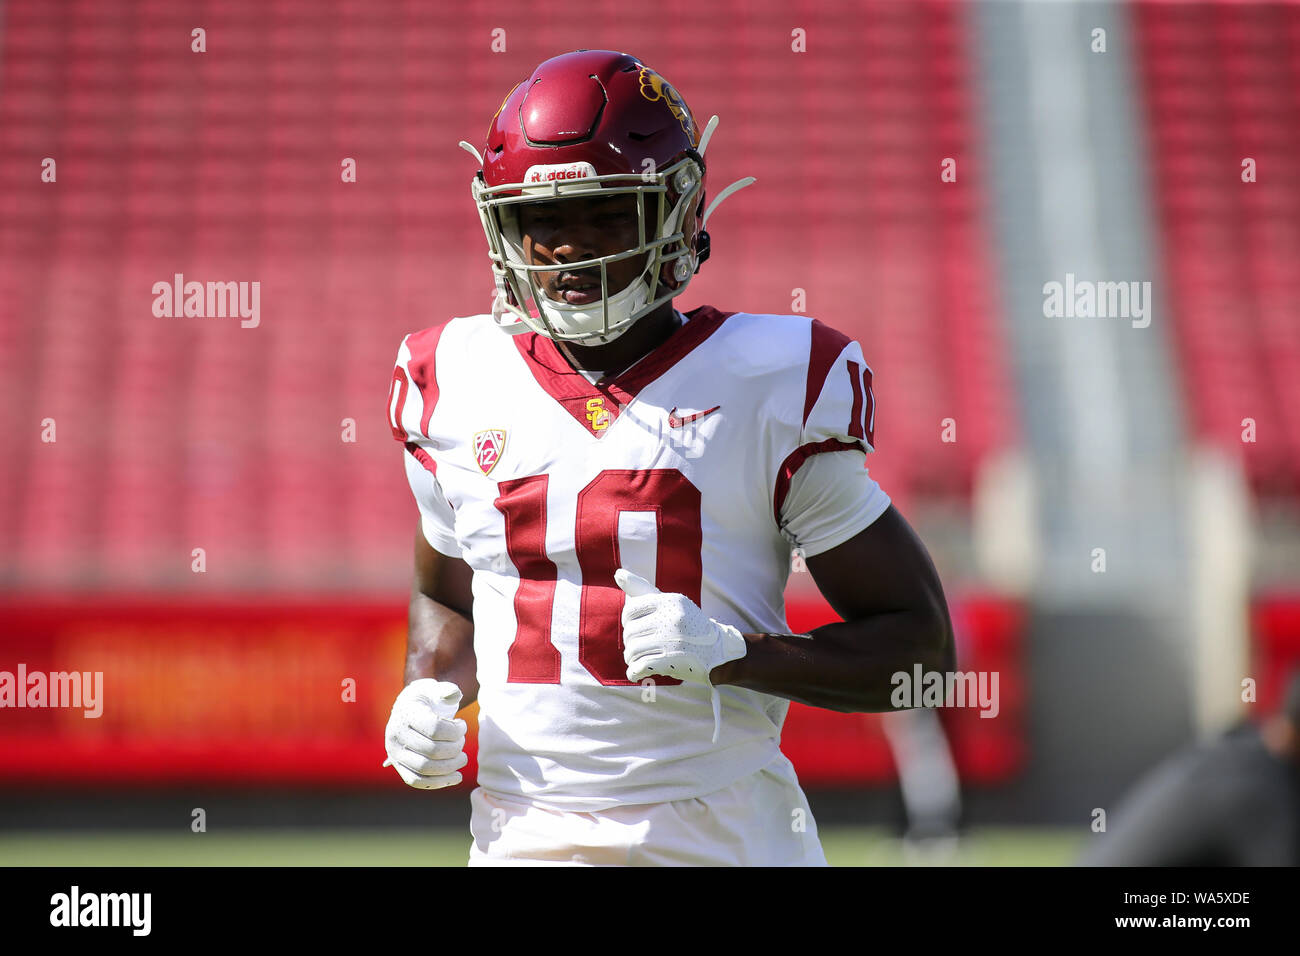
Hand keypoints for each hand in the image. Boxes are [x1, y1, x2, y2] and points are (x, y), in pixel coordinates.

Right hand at [383, 679, 468, 789]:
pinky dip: (438, 783)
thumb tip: (454, 694)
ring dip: (450, 767)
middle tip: (462, 742)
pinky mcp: (398, 765)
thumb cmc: (427, 699)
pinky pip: (416, 781)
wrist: (409, 708)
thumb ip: (446, 690)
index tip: (462, 725)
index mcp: (406, 714)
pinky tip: (456, 777)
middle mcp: (395, 734)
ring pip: (425, 768)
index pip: (435, 728)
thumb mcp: (435, 689)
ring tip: (462, 759)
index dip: (455, 731)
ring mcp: (395, 752)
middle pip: (432, 750)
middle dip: (455, 748)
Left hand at [615, 569, 746, 685]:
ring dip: (631, 658)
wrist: (719, 649)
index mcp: (669, 601)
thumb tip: (619, 573)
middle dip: (630, 642)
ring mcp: (672, 640)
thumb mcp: (670, 602)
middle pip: (631, 632)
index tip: (634, 627)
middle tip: (636, 647)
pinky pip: (640, 666)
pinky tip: (636, 672)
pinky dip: (634, 671)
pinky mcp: (672, 660)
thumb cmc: (688, 624)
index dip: (628, 621)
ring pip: (633, 650)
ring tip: (635, 660)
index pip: (631, 610)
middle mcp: (671, 618)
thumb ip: (642, 589)